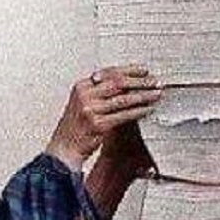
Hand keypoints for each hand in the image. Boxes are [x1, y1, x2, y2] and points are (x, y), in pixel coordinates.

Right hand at [45, 64, 162, 171]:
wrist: (64, 149)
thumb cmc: (75, 129)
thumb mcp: (83, 103)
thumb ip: (100, 93)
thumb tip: (126, 85)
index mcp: (82, 86)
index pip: (109, 73)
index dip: (129, 70)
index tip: (144, 71)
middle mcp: (85, 96)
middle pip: (118, 83)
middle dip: (139, 81)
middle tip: (154, 82)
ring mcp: (91, 110)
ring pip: (123, 99)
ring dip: (143, 96)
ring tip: (156, 94)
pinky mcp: (98, 125)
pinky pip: (123, 116)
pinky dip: (137, 112)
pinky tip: (147, 109)